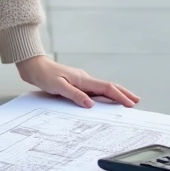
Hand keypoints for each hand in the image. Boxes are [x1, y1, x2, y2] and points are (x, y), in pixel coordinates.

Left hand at [16, 55, 139, 108]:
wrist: (33, 66)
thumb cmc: (44, 75)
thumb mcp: (58, 87)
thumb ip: (74, 95)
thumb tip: (90, 104)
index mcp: (83, 79)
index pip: (107, 88)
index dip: (120, 96)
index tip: (131, 104)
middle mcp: (84, 79)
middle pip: (109, 86)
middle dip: (123, 93)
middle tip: (136, 101)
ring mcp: (81, 81)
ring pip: (102, 88)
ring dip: (115, 95)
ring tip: (125, 102)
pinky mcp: (75, 83)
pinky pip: (94, 90)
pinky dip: (103, 95)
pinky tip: (104, 100)